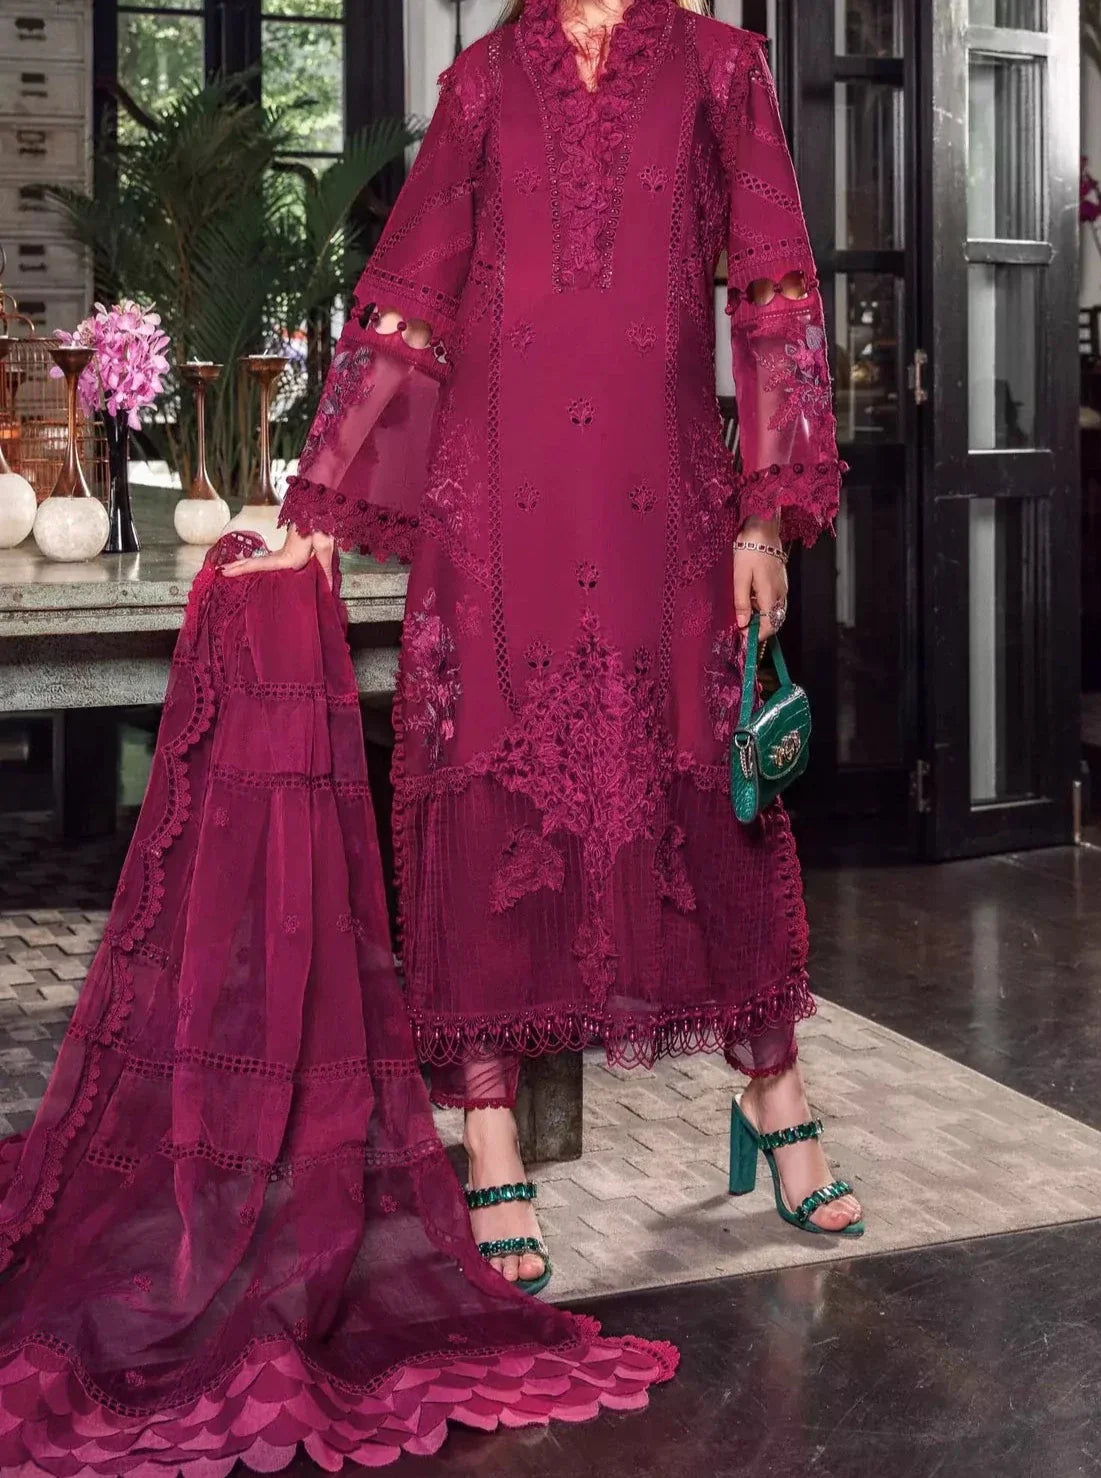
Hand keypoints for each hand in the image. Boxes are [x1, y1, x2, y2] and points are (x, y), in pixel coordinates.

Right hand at [222, 526, 334, 587]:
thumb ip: (325, 566)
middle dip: (238, 568)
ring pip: (260, 561)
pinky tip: (250, 567)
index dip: (244, 568)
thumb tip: (329, 588)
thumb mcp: (324, 544)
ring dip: (244, 565)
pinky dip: (256, 565)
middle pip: (255, 562)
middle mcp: (282, 555)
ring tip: (228, 570)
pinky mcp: (288, 552)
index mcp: (288, 557)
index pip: (260, 564)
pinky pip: (268, 560)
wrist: (321, 508)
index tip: (227, 571)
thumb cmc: (323, 526)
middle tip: (221, 572)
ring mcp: (283, 552)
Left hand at [733, 516, 788, 640]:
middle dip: (759, 628)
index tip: (743, 639)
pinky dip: (764, 606)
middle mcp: (780, 593)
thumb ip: (742, 602)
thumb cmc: (749, 549)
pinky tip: (751, 600)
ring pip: (774, 611)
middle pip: (774, 620)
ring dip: (761, 617)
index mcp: (770, 594)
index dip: (756, 636)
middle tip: (741, 629)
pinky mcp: (780, 579)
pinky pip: (774, 600)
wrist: (763, 527)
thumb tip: (742, 624)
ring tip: (743, 615)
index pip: (769, 625)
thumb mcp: (740, 576)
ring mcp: (782, 586)